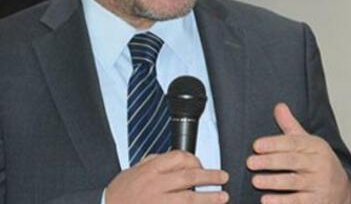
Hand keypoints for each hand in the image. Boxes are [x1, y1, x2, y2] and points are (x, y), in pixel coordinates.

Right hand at [105, 150, 229, 203]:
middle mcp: (154, 185)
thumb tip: (177, 157)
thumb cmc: (120, 193)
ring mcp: (156, 202)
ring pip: (188, 199)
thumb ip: (154, 162)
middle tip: (223, 178)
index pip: (179, 158)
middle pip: (189, 178)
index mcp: (150, 169)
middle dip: (210, 177)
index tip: (203, 167)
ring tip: (223, 198)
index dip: (195, 161)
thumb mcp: (133, 171)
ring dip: (208, 199)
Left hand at [247, 103, 350, 203]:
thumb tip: (279, 106)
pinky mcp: (317, 201)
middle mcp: (319, 164)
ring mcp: (319, 183)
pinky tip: (266, 200)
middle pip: (293, 161)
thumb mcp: (308, 143)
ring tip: (256, 180)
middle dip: (271, 161)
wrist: (343, 189)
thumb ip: (291, 126)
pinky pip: (298, 201)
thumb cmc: (319, 163)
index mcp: (316, 146)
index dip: (274, 143)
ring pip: (294, 182)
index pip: (294, 143)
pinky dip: (282, 202)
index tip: (256, 145)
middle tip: (250, 162)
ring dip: (273, 181)